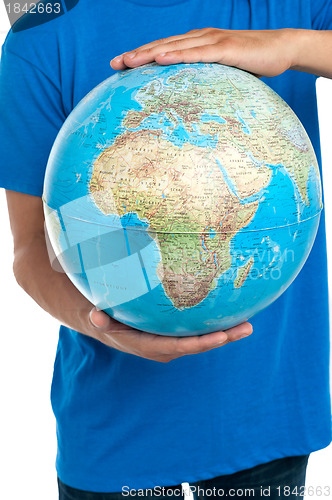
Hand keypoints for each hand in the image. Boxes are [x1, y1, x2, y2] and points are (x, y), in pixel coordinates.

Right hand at [89, 307, 252, 362]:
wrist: (108, 327)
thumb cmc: (106, 320)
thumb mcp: (101, 319)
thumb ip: (100, 319)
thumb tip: (96, 316)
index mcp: (150, 346)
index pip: (179, 347)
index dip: (200, 343)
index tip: (221, 337)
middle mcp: (164, 348)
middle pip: (198, 345)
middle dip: (222, 338)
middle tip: (246, 327)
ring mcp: (172, 343)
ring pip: (201, 340)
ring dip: (224, 333)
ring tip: (247, 323)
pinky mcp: (175, 336)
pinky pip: (197, 333)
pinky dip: (214, 327)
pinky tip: (231, 316)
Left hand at [110, 27, 295, 77]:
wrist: (281, 48)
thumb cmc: (250, 63)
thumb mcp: (223, 72)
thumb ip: (206, 80)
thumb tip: (193, 102)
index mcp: (197, 43)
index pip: (164, 49)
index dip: (141, 56)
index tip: (119, 66)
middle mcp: (200, 38)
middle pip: (163, 45)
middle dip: (137, 54)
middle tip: (114, 64)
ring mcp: (212, 41)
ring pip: (175, 47)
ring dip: (150, 53)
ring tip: (129, 61)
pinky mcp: (225, 49)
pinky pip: (197, 53)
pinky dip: (178, 55)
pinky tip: (161, 58)